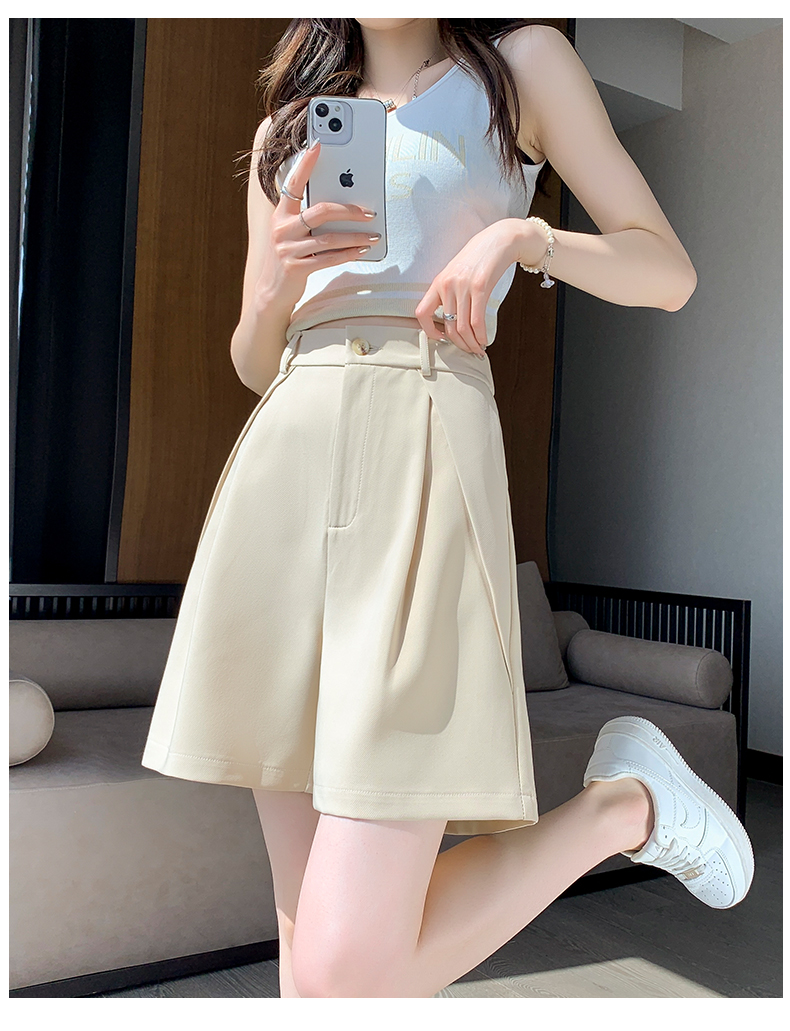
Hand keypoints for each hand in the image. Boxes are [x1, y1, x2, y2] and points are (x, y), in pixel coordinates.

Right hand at [255, 140, 378, 308]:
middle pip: (321, 211)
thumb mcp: (293, 234)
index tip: (318, 145)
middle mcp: (282, 229)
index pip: (293, 183)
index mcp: (281, 215)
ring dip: (355, 236)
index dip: (305, 164)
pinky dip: (348, 254)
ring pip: (329, 238)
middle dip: (349, 211)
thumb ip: (309, 220)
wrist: (272, 292)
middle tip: (369, 212)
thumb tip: (343, 207)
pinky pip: (329, 259)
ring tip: (373, 235)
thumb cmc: (289, 257)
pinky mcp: (296, 268)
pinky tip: (362, 251)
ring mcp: (288, 249)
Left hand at [414, 219, 529, 356]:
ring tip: (478, 349)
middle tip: (468, 350)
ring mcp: (463, 286)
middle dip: (459, 344)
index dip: (428, 331)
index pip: (422, 313)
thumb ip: (450, 292)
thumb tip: (450, 319)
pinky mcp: (480, 288)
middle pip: (448, 326)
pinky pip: (477, 321)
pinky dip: (480, 336)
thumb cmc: (479, 257)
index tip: (441, 338)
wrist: (499, 240)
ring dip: (471, 343)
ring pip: (462, 327)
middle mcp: (447, 285)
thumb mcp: (457, 273)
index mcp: (438, 282)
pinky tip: (485, 340)